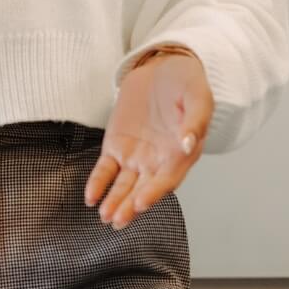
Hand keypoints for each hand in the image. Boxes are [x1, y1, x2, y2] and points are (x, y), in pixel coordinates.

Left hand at [86, 51, 212, 229]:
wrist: (164, 68)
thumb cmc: (186, 85)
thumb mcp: (198, 98)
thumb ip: (195, 122)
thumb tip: (187, 143)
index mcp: (181, 154)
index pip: (167, 179)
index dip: (154, 193)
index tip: (141, 203)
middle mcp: (159, 160)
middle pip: (143, 188)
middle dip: (130, 206)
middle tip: (117, 220)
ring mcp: (136, 155)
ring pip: (123, 184)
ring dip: (114, 201)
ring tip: (104, 217)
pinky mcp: (116, 145)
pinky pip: (106, 169)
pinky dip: (98, 183)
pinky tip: (90, 197)